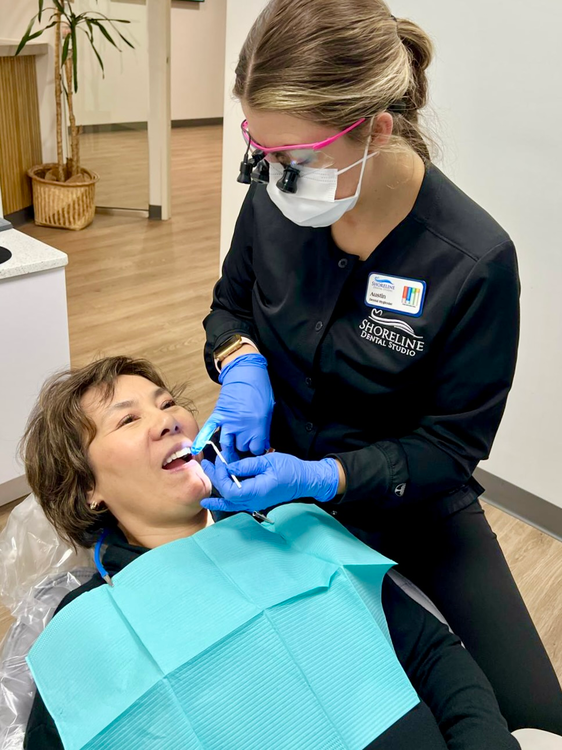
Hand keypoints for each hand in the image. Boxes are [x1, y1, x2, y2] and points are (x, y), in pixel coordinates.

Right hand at [191, 353, 274, 460]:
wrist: (246, 373)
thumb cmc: (260, 390)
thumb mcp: (268, 411)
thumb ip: (264, 430)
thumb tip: (262, 444)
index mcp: (258, 426)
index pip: (256, 449)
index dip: (257, 448)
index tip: (257, 446)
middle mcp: (243, 427)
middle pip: (242, 448)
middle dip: (244, 446)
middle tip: (246, 441)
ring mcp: (229, 421)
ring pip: (228, 444)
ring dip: (230, 447)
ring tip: (232, 449)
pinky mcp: (219, 415)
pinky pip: (209, 430)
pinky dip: (202, 439)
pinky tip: (196, 449)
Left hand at [200, 452, 339, 512]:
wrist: (304, 480)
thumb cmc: (289, 469)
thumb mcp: (267, 462)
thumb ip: (246, 466)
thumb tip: (229, 467)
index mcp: (255, 491)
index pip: (229, 489)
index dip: (219, 476)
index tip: (217, 461)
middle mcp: (253, 501)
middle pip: (227, 496)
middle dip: (215, 480)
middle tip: (206, 465)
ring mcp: (255, 503)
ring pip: (230, 503)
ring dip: (216, 494)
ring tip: (206, 484)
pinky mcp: (257, 500)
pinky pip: (237, 503)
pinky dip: (225, 500)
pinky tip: (215, 499)